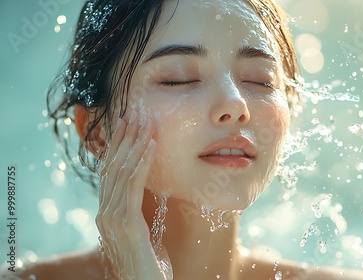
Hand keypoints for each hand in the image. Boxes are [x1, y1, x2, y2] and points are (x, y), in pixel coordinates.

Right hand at [95, 109, 171, 278]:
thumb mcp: (142, 233)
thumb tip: (146, 195)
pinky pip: (133, 185)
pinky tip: (151, 146)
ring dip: (135, 143)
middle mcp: (104, 212)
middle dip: (125, 137)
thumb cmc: (148, 265)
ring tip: (146, 121)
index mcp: (107, 212)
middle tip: (136, 112)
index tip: (128, 123)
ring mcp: (111, 217)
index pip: (111, 172)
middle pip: (113, 166)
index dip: (119, 146)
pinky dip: (142, 162)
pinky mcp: (124, 222)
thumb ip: (138, 213)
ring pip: (122, 171)